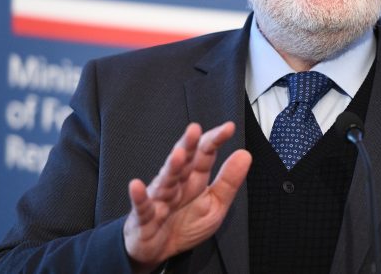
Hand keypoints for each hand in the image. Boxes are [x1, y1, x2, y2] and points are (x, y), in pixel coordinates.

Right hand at [123, 121, 251, 271]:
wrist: (161, 251)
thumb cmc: (186, 224)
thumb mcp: (215, 205)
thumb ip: (228, 181)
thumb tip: (244, 155)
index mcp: (194, 178)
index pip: (204, 154)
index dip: (215, 140)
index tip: (228, 128)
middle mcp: (176, 184)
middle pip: (183, 161)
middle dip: (188, 145)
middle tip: (195, 129)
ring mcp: (159, 199)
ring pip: (165, 180)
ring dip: (171, 168)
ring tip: (178, 155)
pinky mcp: (144, 217)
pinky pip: (142, 206)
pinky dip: (139, 197)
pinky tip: (136, 186)